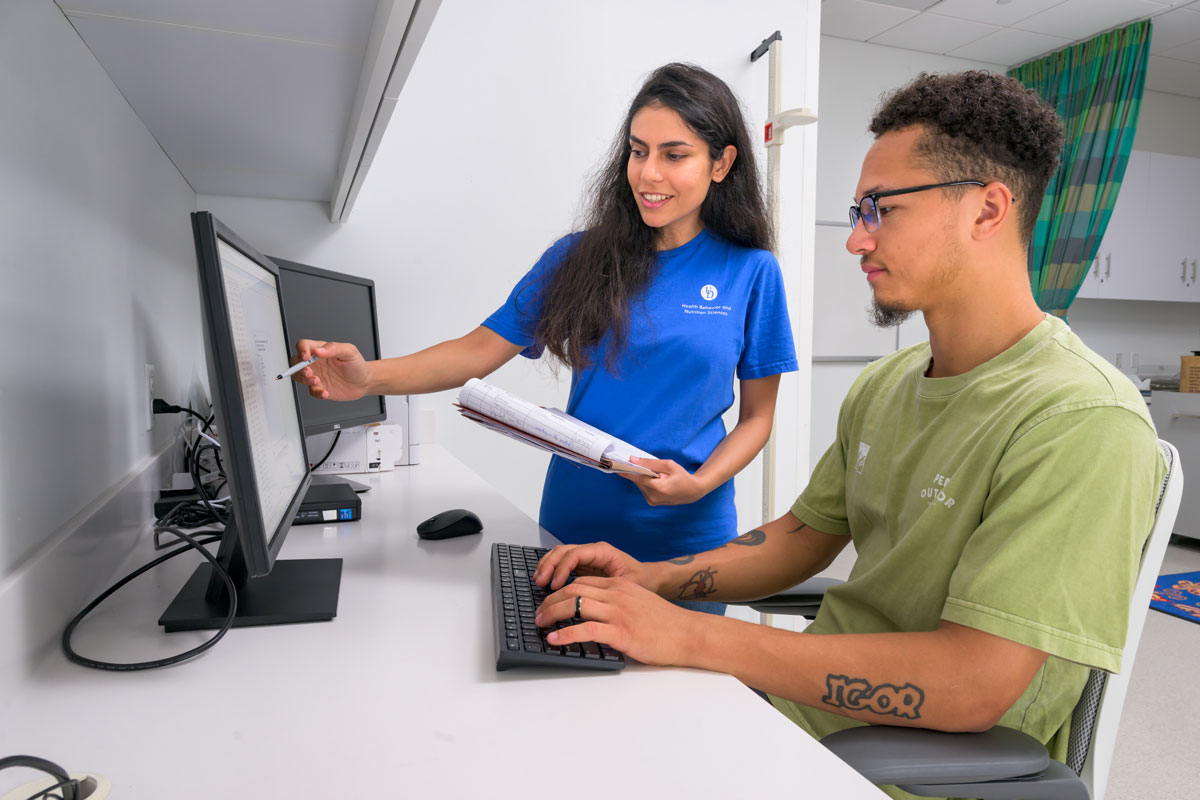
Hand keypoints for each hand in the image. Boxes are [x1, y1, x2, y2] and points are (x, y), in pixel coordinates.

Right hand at [291, 339, 370, 400]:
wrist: (364, 382)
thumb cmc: (356, 364)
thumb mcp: (349, 352)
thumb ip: (333, 348)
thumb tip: (318, 350)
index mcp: (320, 350)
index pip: (303, 345)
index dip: (301, 349)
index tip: (306, 356)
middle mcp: (315, 363)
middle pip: (295, 362)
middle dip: (298, 367)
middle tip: (309, 372)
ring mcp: (316, 376)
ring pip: (299, 377)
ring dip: (305, 380)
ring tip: (317, 381)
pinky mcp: (320, 388)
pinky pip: (311, 391)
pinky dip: (316, 393)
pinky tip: (325, 392)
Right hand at [533, 542, 655, 591]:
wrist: (650, 579)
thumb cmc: (642, 582)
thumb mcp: (629, 586)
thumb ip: (611, 590)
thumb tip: (591, 599)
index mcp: (603, 552)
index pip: (575, 554)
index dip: (562, 568)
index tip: (556, 585)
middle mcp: (593, 551)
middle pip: (563, 550)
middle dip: (549, 565)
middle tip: (540, 582)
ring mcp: (587, 557)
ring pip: (560, 554)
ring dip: (547, 566)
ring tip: (539, 581)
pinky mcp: (583, 565)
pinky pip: (562, 563)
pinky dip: (551, 570)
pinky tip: (545, 582)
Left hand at [534, 576, 701, 666]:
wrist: (689, 634)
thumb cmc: (665, 624)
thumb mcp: (638, 604)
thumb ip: (616, 604)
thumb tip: (591, 615)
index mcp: (620, 586)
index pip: (581, 582)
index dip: (559, 591)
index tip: (547, 602)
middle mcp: (617, 594)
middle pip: (573, 589)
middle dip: (550, 601)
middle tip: (538, 613)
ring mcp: (619, 612)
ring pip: (575, 604)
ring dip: (552, 614)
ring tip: (540, 624)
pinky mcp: (622, 631)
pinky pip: (587, 629)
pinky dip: (566, 633)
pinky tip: (555, 639)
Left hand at [621, 457, 708, 505]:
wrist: (692, 491)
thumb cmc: (682, 477)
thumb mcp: (669, 465)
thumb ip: (651, 463)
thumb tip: (634, 460)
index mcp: (659, 487)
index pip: (638, 478)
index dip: (627, 471)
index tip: (617, 467)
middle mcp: (653, 496)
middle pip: (638, 481)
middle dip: (640, 472)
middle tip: (647, 466)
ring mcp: (652, 501)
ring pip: (640, 485)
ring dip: (644, 478)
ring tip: (658, 476)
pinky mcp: (651, 502)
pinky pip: (643, 489)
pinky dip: (647, 483)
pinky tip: (657, 481)